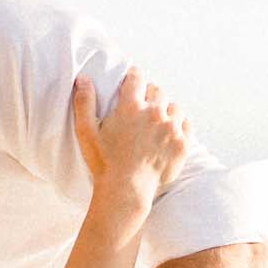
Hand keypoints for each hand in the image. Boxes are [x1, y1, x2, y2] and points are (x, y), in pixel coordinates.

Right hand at [74, 65, 191, 214]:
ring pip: (173, 106)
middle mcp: (154, 113)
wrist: (126, 191)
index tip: (131, 81)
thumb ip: (84, 102)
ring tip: (156, 122)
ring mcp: (171, 128)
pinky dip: (178, 125)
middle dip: (149, 95)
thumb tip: (82, 78)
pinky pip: (185, 124)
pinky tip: (168, 133)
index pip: (137, 77)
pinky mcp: (182, 143)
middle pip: (157, 91)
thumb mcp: (86, 132)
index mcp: (131, 107)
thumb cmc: (103, 163)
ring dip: (165, 110)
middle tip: (142, 107)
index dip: (133, 77)